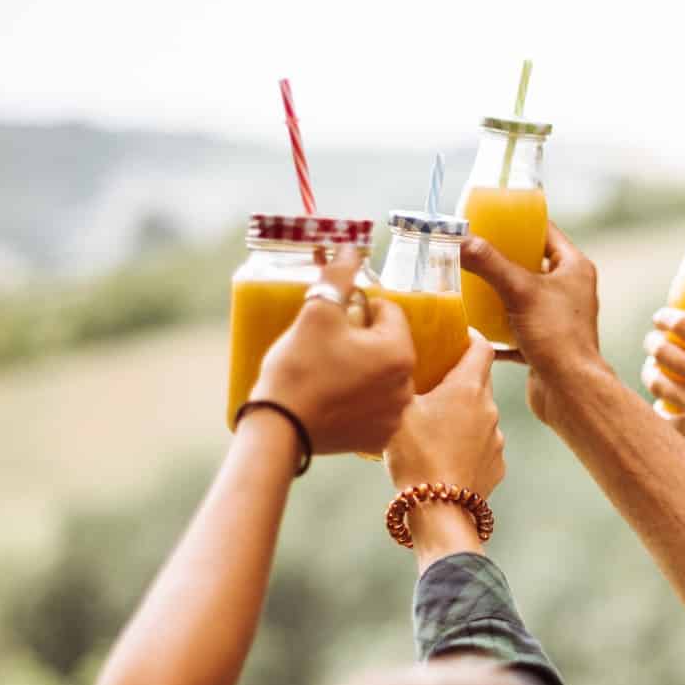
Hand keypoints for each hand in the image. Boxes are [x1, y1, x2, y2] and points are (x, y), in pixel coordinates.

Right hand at [252, 246, 415, 456]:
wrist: (278, 429)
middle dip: (362, 339)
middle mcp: (406, 386)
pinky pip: (373, 406)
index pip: (388, 311)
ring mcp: (393, 416)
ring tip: (327, 372)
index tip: (333, 320)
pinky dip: (358, 399)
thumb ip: (338, 275)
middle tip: (327, 346)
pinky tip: (332, 398)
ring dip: (361, 368)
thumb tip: (350, 247)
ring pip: (381, 375)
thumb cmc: (299, 368)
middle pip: (388, 344)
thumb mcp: (317, 312)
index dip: (358, 309)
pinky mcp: (377, 438)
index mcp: (399, 352)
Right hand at [385, 332, 504, 564]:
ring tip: (432, 428)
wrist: (438, 511)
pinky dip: (466, 445)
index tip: (453, 337)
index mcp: (467, 388)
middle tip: (432, 382)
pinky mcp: (496, 467)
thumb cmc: (415, 456)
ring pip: (479, 416)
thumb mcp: (397, 410)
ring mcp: (496, 440)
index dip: (468, 337)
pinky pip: (482, 446)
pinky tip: (443, 456)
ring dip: (461, 415)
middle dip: (458, 378)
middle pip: (479, 381)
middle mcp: (489, 409)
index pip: (481, 347)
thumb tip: (398, 364)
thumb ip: (401, 382)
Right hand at [459, 224, 602, 380]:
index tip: (490, 220)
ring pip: (521, 297)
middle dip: (500, 260)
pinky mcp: (543, 343)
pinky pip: (514, 329)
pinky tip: (473, 326)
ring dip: (496, 294)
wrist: (570, 392)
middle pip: (529, 264)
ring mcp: (556, 317)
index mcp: (574, 268)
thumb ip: (489, 263)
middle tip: (472, 252)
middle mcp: (569, 290)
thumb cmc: (558, 337)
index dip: (518, 224)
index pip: (545, 232)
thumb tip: (462, 239)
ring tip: (467, 284)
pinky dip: (496, 328)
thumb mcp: (520, 291)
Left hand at [640, 313, 684, 483]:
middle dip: (652, 343)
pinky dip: (658, 411)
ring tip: (652, 372)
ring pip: (657, 382)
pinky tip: (661, 407)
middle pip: (663, 351)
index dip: (666, 318)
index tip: (660, 318)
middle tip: (653, 344)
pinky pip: (663, 418)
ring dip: (649, 374)